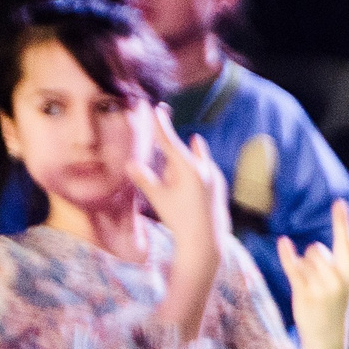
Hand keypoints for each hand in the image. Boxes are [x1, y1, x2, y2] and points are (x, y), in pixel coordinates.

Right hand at [128, 111, 229, 251]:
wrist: (206, 240)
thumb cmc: (179, 219)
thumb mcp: (159, 199)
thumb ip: (145, 179)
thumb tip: (129, 163)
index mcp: (188, 169)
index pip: (169, 142)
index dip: (160, 125)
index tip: (157, 108)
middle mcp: (205, 168)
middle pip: (181, 152)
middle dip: (169, 155)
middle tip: (166, 175)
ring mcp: (215, 175)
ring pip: (193, 163)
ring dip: (181, 168)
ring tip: (178, 192)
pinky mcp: (219, 183)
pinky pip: (203, 172)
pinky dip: (193, 175)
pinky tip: (187, 190)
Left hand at [278, 201, 348, 348]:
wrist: (329, 342)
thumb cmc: (336, 310)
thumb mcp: (347, 288)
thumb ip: (339, 266)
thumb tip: (319, 246)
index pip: (347, 242)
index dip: (342, 222)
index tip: (338, 202)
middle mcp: (340, 278)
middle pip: (317, 249)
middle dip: (313, 258)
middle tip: (318, 281)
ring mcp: (322, 286)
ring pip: (305, 259)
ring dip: (303, 268)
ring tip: (311, 289)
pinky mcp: (305, 293)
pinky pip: (293, 266)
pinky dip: (286, 254)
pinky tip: (283, 243)